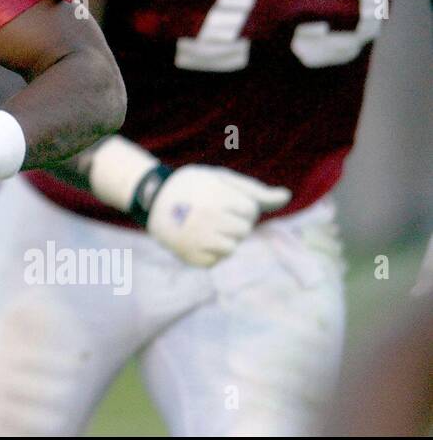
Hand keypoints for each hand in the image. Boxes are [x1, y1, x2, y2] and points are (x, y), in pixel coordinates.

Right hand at [147, 166, 289, 266]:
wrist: (151, 198)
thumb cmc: (193, 186)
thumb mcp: (220, 178)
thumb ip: (255, 190)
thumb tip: (287, 196)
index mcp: (218, 197)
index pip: (250, 211)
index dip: (239, 206)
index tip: (221, 200)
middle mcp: (209, 218)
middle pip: (243, 231)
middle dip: (233, 223)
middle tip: (212, 214)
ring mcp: (198, 239)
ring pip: (231, 248)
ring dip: (223, 239)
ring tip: (205, 227)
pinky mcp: (190, 256)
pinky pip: (215, 260)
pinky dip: (209, 252)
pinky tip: (196, 239)